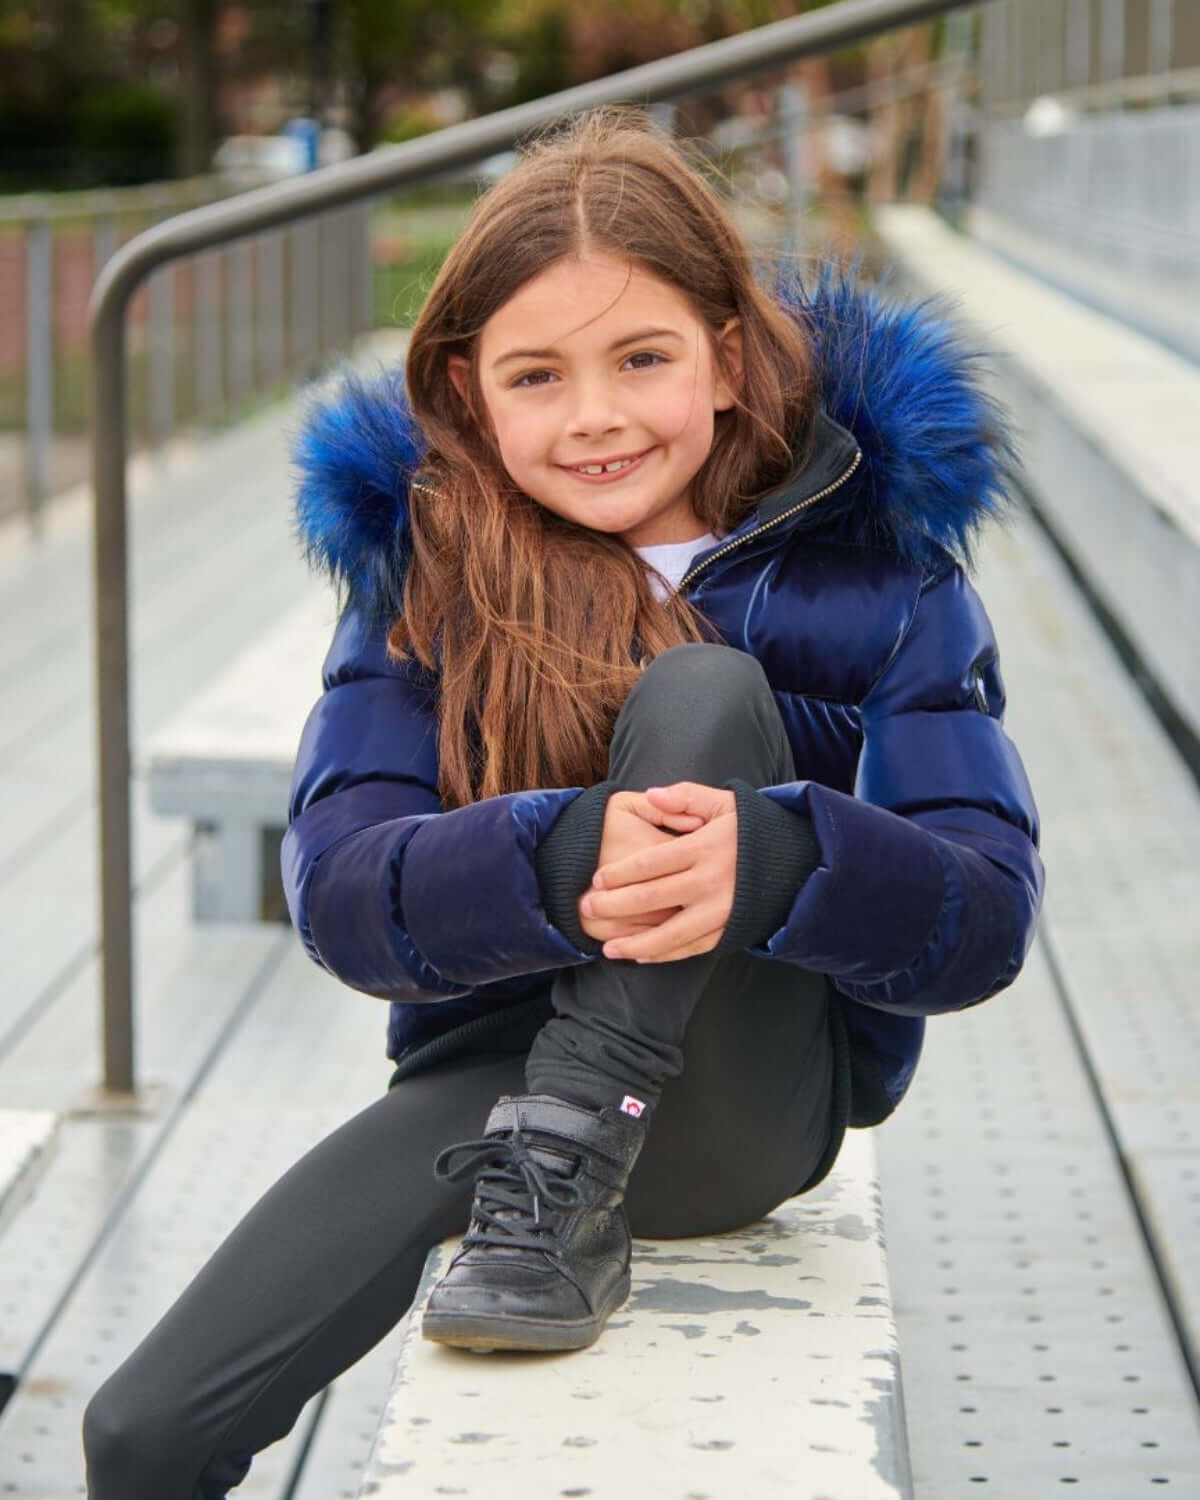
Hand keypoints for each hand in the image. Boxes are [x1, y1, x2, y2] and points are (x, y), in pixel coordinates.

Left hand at [580, 782, 737, 962]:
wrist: (799, 862)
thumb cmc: (754, 829)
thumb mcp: (726, 803)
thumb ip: (686, 797)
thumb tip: (651, 794)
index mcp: (704, 847)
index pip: (650, 863)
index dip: (619, 873)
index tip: (597, 879)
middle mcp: (711, 881)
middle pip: (651, 897)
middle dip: (614, 905)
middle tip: (586, 907)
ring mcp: (721, 910)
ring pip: (669, 933)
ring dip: (635, 942)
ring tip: (607, 948)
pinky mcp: (730, 930)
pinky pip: (692, 947)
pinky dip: (665, 954)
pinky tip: (641, 954)